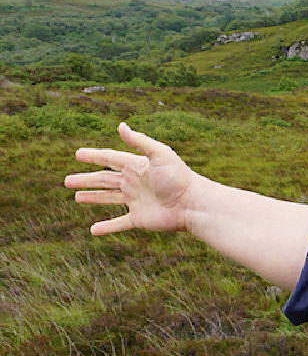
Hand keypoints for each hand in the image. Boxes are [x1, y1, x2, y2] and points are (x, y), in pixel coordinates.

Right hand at [66, 122, 199, 235]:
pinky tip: (93, 230)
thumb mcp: (160, 155)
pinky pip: (118, 223)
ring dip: (92, 198)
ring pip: (108, 199)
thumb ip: (140, 141)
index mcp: (137, 167)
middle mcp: (134, 183)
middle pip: (104, 180)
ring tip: (76, 197)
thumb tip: (121, 125)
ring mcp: (136, 201)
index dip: (94, 156)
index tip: (77, 154)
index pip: (110, 159)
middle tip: (67, 180)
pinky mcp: (139, 219)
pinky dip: (106, 227)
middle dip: (86, 179)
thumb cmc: (179, 178)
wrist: (193, 204)